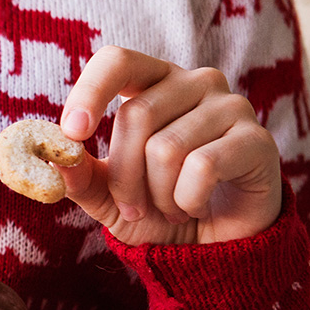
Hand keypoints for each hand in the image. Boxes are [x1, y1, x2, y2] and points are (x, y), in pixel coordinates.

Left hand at [57, 46, 281, 244]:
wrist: (217, 248)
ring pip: (167, 147)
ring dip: (160, 195)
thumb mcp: (109, 197)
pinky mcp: (257, 140)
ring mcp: (231, 106)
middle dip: (124, 176)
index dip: (90, 91)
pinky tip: (198, 207)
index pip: (117, 60)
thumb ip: (81, 176)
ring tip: (173, 207)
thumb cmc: (160, 210)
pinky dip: (188, 200)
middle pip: (136, 115)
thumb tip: (52, 158)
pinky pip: (203, 167)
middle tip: (135, 207)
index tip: (71, 132)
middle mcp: (194, 82)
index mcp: (153, 82)